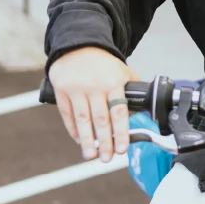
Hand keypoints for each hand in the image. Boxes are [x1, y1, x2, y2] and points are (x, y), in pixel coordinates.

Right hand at [48, 47, 138, 163]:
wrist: (78, 45)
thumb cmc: (103, 63)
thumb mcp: (122, 71)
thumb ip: (131, 90)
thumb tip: (142, 112)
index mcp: (113, 83)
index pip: (119, 112)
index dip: (121, 132)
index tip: (122, 149)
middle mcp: (95, 87)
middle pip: (100, 119)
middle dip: (104, 141)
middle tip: (107, 158)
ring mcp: (77, 89)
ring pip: (83, 119)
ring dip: (87, 140)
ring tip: (91, 155)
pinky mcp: (62, 91)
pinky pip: (67, 114)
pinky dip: (73, 129)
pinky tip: (79, 140)